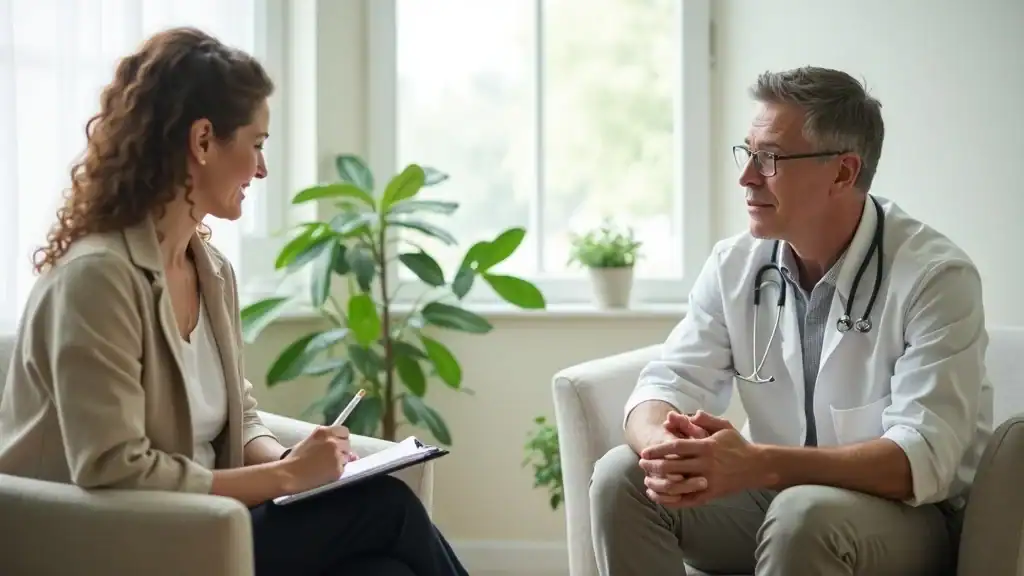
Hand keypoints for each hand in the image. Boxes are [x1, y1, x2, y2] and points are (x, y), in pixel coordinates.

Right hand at [280, 425, 352, 492]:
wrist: (288, 474)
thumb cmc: (295, 459)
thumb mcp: (310, 442)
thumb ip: (328, 441)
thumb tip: (349, 451)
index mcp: (324, 432)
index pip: (344, 431)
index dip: (341, 439)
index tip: (337, 444)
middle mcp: (332, 441)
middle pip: (347, 444)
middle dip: (342, 450)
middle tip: (329, 457)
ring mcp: (336, 455)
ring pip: (347, 457)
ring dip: (340, 461)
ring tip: (325, 466)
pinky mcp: (337, 469)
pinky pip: (343, 469)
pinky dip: (336, 472)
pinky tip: (325, 473)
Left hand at [640, 411, 761, 507]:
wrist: (756, 467)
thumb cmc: (737, 445)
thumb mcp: (724, 427)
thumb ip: (706, 420)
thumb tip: (690, 414)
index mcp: (707, 446)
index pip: (677, 447)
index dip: (659, 449)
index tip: (645, 452)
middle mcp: (706, 464)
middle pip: (674, 466)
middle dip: (654, 466)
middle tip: (641, 465)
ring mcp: (708, 481)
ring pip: (678, 484)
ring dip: (660, 483)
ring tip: (647, 481)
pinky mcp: (711, 494)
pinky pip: (688, 499)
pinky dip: (672, 500)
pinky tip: (660, 497)